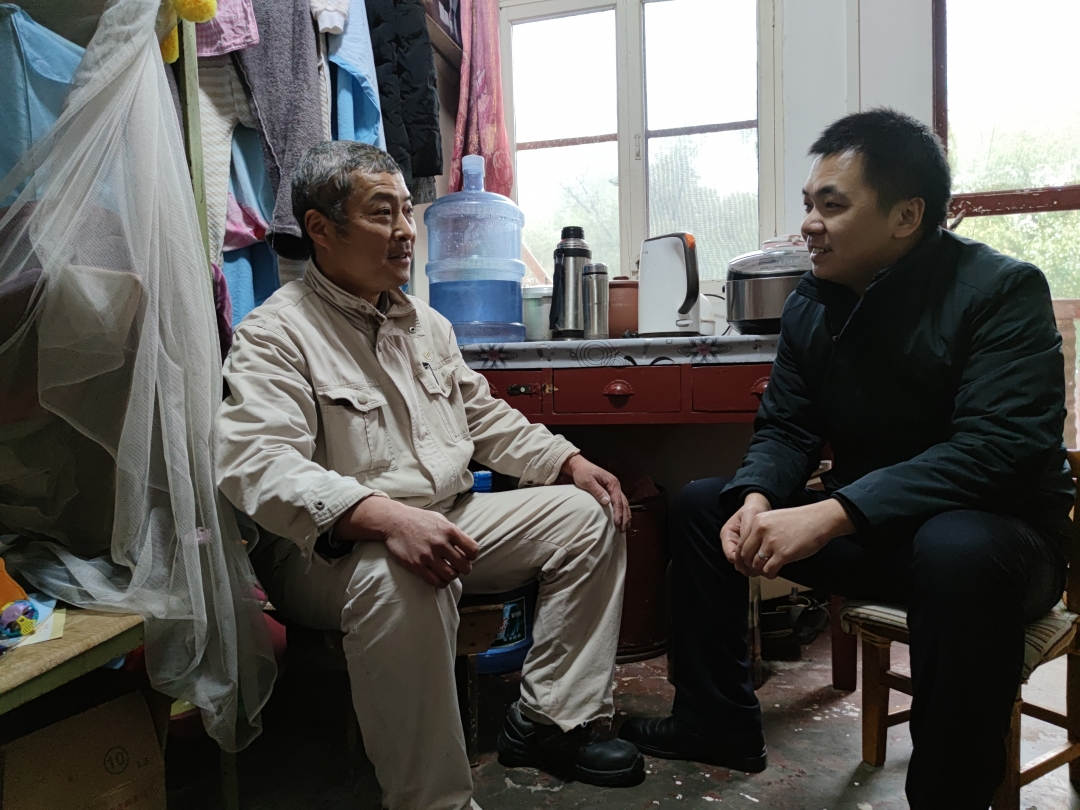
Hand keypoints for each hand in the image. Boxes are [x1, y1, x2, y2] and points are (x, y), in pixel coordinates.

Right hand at [337, 496, 479, 587]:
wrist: (394, 521)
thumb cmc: (419, 520)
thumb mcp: (440, 519)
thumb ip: (454, 532)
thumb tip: (467, 547)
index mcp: (449, 530)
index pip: (473, 550)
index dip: (472, 556)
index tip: (467, 556)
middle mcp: (440, 543)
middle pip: (464, 566)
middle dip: (465, 569)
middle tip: (459, 567)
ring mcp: (428, 555)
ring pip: (451, 576)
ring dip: (452, 576)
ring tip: (449, 571)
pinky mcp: (416, 565)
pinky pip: (436, 581)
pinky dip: (441, 582)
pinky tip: (439, 577)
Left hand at [559, 454, 630, 531]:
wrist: (579, 466)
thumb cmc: (583, 473)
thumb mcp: (588, 481)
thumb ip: (597, 491)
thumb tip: (607, 502)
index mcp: (612, 482)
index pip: (618, 500)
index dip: (618, 513)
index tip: (618, 523)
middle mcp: (616, 485)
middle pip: (624, 503)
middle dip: (625, 517)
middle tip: (623, 529)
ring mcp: (614, 488)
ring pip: (624, 504)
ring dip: (625, 515)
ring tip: (625, 527)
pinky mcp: (611, 491)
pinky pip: (620, 502)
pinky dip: (622, 511)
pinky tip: (622, 519)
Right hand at [720, 492, 771, 571]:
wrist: (759, 506)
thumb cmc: (753, 509)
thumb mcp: (750, 517)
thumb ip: (747, 532)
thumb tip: (746, 548)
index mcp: (727, 534)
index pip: (731, 555)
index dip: (742, 562)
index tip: (755, 563)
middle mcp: (731, 542)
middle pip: (736, 562)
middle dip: (748, 567)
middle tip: (761, 570)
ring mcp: (738, 546)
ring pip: (743, 564)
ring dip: (753, 567)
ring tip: (765, 567)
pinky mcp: (747, 549)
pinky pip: (751, 560)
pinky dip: (757, 562)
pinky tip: (766, 563)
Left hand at [737, 498, 853, 578]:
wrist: (820, 519)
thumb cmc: (801, 521)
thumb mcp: (774, 520)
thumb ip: (760, 532)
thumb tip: (751, 549)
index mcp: (757, 521)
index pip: (740, 544)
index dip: (742, 557)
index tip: (746, 563)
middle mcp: (761, 530)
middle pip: (745, 555)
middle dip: (749, 566)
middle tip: (755, 570)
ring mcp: (772, 542)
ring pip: (755, 564)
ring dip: (760, 571)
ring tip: (767, 570)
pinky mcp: (783, 553)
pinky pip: (768, 570)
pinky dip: (770, 574)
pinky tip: (775, 572)